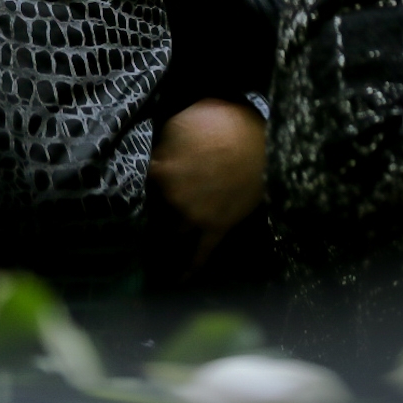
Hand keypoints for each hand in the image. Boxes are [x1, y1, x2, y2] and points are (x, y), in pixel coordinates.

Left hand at [151, 98, 266, 261]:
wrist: (261, 139)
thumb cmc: (220, 122)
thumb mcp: (179, 122)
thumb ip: (162, 145)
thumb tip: (156, 161)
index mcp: (162, 171)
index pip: (144, 184)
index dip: (146, 181)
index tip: (140, 185)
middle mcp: (175, 199)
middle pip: (156, 208)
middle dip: (156, 206)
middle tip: (158, 203)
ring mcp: (196, 216)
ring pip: (173, 231)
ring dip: (167, 233)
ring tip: (158, 241)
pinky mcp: (218, 227)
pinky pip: (201, 253)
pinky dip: (188, 269)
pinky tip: (178, 280)